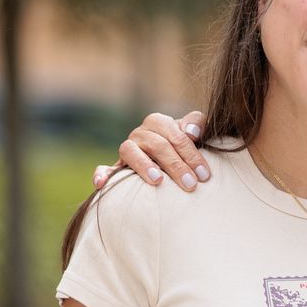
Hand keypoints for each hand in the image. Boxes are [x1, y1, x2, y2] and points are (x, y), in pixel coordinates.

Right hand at [93, 110, 209, 191]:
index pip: (176, 136)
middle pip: (157, 145)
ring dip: (143, 165)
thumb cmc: (184, 145)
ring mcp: (127, 148)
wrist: (169, 155)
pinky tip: (101, 184)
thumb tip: (191, 133)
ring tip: (158, 180)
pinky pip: (106, 168)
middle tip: (191, 184)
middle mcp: (140, 133)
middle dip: (176, 165)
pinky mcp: (117, 165)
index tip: (204, 175)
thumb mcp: (194, 131)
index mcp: (158, 122)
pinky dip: (102, 174)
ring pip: (130, 151)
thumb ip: (196, 124)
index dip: (192, 155)